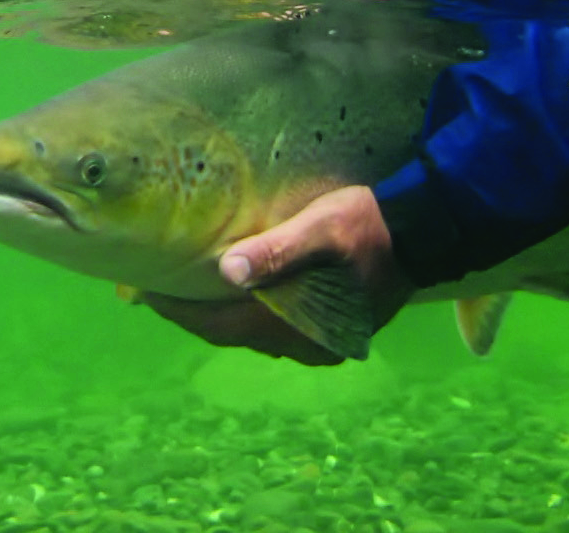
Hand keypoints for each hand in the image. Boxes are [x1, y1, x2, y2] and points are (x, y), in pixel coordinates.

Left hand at [138, 185, 414, 365]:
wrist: (428, 233)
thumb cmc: (369, 223)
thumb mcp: (320, 226)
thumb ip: (276, 250)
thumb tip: (226, 270)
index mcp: (297, 323)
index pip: (217, 324)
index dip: (176, 309)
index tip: (140, 291)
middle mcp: (305, 344)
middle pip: (228, 332)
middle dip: (189, 310)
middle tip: (149, 287)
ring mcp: (319, 343)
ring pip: (249, 332)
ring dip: (216, 312)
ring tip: (181, 286)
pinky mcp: (331, 332)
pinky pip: (273, 329)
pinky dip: (246, 313)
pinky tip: (230, 292)